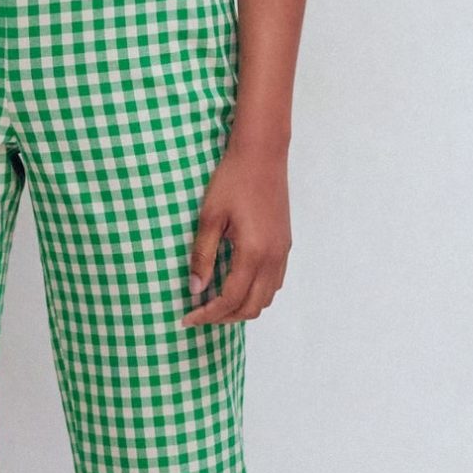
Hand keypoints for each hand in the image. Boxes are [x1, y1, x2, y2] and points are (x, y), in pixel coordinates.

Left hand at [182, 136, 291, 325]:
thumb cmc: (232, 180)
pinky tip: (237, 284)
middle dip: (225, 317)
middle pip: (252, 307)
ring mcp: (282, 252)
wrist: (262, 154)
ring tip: (216, 303)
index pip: (230, 299)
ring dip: (243, 307)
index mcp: (253, 253)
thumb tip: (195, 289)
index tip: (187, 318)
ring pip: (267, 298)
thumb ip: (203, 256)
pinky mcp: (285, 244)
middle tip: (200, 314)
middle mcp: (273, 258)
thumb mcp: (209, 218)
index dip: (208, 314)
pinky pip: (274, 282)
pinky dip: (256, 293)